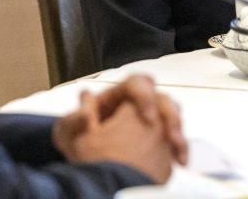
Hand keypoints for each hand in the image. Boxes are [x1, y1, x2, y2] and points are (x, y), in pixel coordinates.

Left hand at [53, 75, 188, 180]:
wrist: (86, 163)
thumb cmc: (77, 142)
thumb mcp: (67, 132)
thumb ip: (71, 122)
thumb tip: (83, 115)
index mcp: (116, 96)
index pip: (136, 83)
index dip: (146, 96)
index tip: (148, 118)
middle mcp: (135, 105)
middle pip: (161, 97)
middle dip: (170, 114)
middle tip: (170, 135)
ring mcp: (148, 121)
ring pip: (172, 115)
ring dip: (177, 130)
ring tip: (176, 147)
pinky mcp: (156, 139)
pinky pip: (176, 138)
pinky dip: (180, 148)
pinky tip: (179, 160)